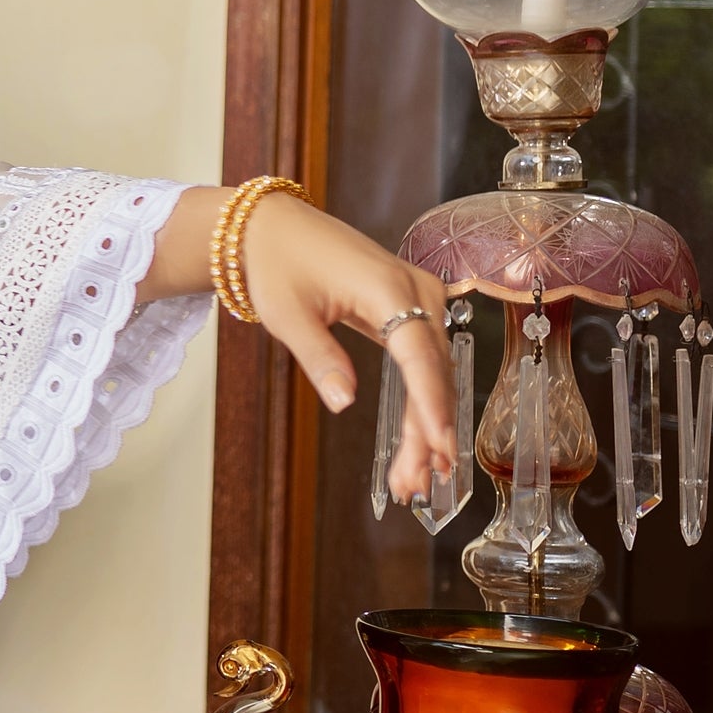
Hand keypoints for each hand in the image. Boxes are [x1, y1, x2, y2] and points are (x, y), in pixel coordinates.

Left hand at [175, 189, 456, 507]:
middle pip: (433, 372)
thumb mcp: (288, 315)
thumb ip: (319, 358)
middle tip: (415, 486)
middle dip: (427, 432)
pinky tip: (417, 441)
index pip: (420, 355)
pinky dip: (420, 400)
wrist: (273, 226)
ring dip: (426, 425)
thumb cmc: (276, 264)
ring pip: (434, 372)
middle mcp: (416, 291)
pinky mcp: (410, 307)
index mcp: (388, 289)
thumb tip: (345, 403)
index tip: (439, 446)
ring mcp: (419, 297)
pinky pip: (423, 360)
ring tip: (414, 480)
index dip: (431, 405)